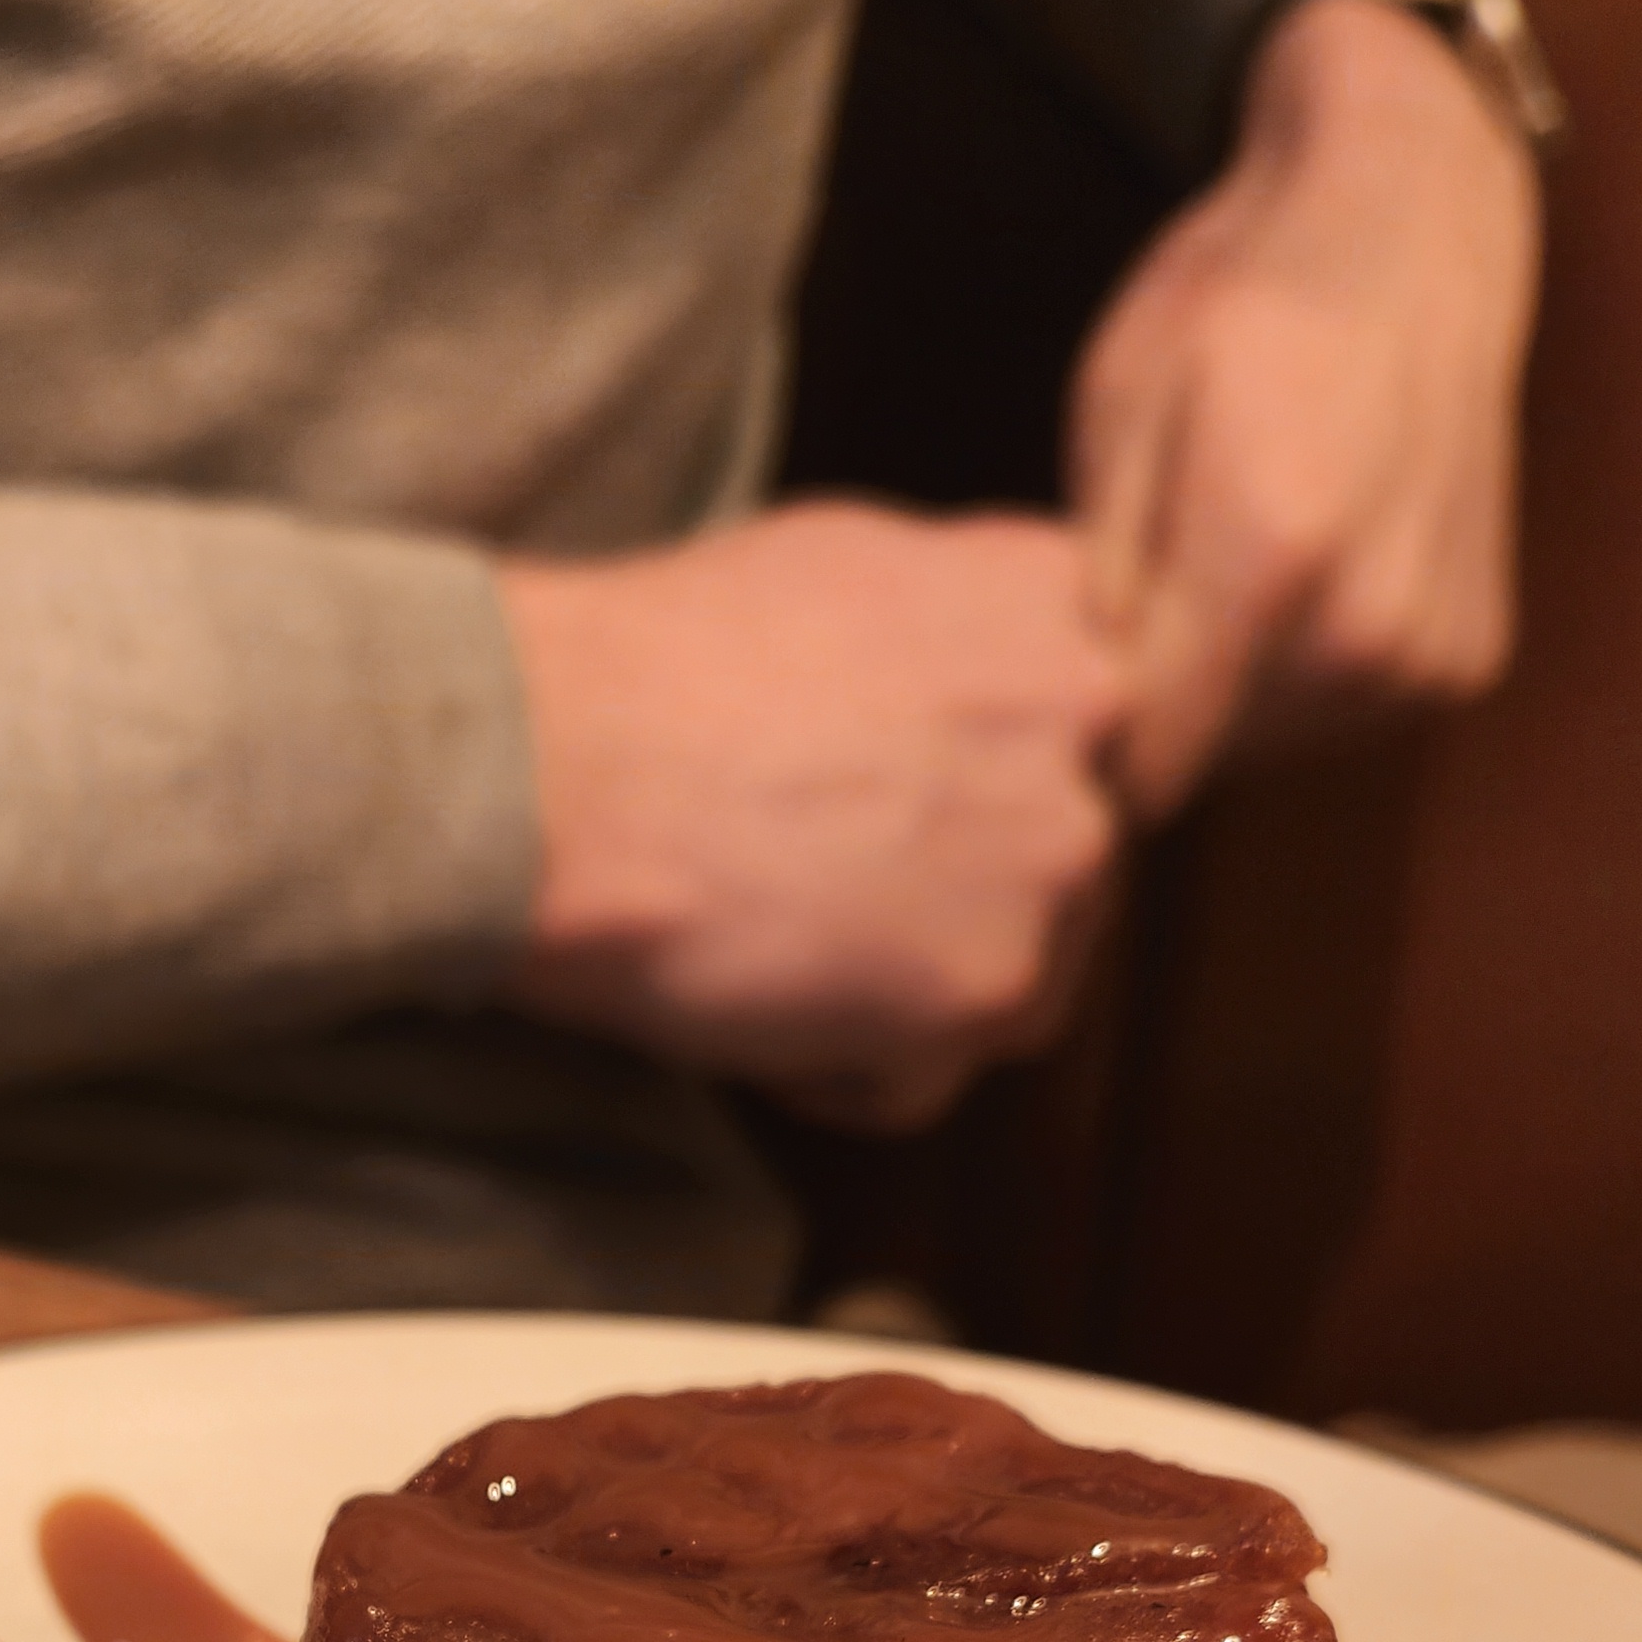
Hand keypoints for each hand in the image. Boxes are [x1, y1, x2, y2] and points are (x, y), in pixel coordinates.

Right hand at [499, 501, 1126, 1129]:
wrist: (555, 765)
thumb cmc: (650, 667)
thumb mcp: (837, 564)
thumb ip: (951, 625)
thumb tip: (969, 675)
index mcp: (1046, 593)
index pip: (1073, 732)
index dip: (970, 789)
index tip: (878, 804)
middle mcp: (1086, 714)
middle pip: (1054, 863)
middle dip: (947, 901)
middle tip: (812, 890)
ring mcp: (1055, 854)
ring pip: (1012, 980)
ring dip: (899, 999)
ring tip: (774, 950)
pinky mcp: (994, 984)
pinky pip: (928, 1078)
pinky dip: (842, 1075)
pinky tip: (757, 1010)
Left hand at [1069, 0, 1540, 817]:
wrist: (1415, 226)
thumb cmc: (1247, 299)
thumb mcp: (1121, 406)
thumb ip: (1094, 573)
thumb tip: (1076, 703)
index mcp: (1270, 554)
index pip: (1150, 756)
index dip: (1092, 746)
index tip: (1064, 701)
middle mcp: (1367, 622)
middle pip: (1213, 755)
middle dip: (1168, 703)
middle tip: (1157, 596)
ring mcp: (1429, 648)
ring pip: (1282, 742)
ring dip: (1239, 691)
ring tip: (1235, 568)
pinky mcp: (1468, 657)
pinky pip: (1351, 713)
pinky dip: (1313, 671)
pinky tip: (1309, 570)